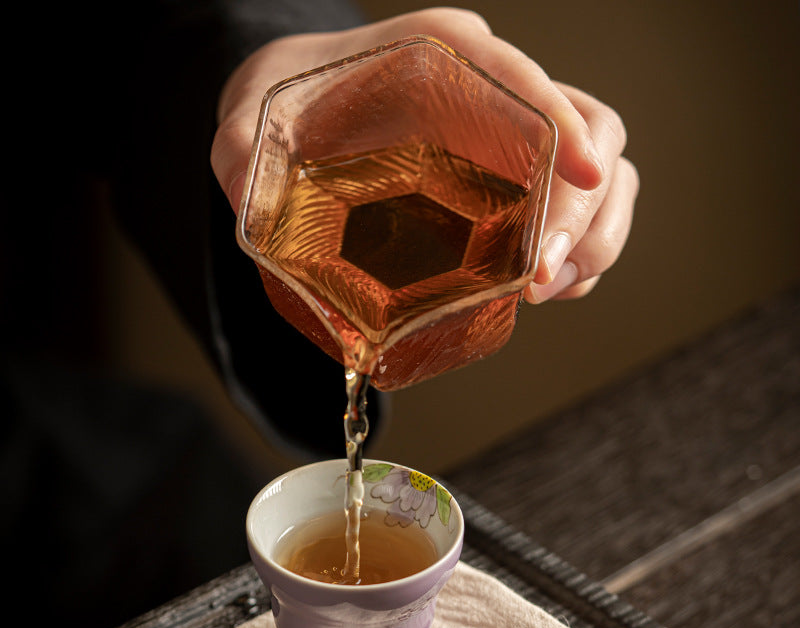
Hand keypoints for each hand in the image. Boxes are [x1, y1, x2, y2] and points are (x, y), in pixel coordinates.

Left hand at [211, 7, 637, 303]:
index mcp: (446, 60)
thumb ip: (242, 153)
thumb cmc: (291, 109)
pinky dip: (581, 258)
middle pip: (596, 134)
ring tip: (544, 291)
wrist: (302, 112)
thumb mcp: (252, 123)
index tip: (583, 173)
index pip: (528, 83)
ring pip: (607, 178)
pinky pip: (583, 216)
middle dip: (583, 212)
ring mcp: (515, 143)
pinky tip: (544, 288)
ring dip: (593, 241)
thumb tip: (247, 198)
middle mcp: (496, 96)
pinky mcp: (518, 185)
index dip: (566, 126)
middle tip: (537, 278)